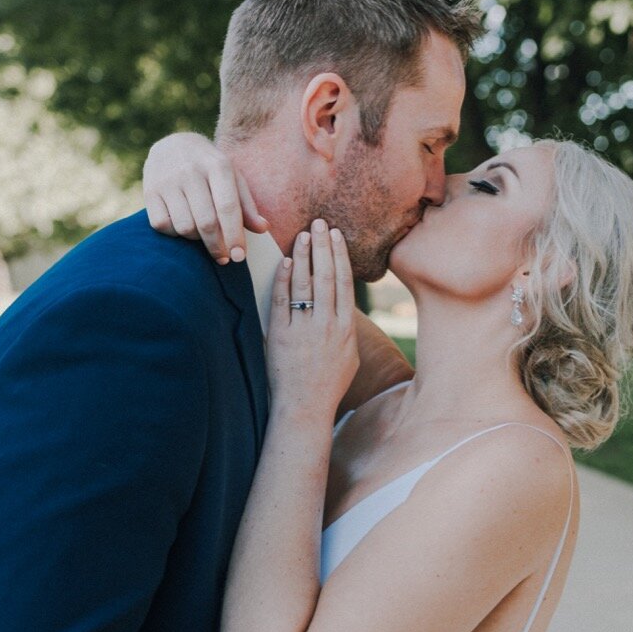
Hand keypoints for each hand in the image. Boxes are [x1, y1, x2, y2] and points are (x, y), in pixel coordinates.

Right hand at [142, 132, 265, 263]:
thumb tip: (263, 229)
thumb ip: (247, 205)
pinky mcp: (149, 190)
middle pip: (206, 222)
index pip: (227, 207)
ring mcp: (167, 180)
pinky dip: (174, 233)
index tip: (239, 257)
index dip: (234, 235)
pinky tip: (182, 227)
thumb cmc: (211, 168)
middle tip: (224, 258)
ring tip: (203, 235)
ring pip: (184, 226)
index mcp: (218, 166)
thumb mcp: (234, 178)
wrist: (174, 143)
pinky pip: (162, 225)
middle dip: (217, 246)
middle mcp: (191, 171)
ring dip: (196, 239)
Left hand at [268, 220, 357, 419]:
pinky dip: (285, 281)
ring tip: (302, 235)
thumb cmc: (329, 383)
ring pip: (306, 285)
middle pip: (326, 277)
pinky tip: (286, 262)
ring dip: (304, 257)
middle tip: (318, 223)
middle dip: (322, 247)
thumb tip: (342, 304)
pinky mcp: (282, 338)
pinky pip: (283, 303)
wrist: (306, 408)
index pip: (343, 283)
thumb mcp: (349, 355)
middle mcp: (328, 326)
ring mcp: (305, 331)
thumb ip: (345, 327)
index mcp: (346, 329)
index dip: (340, 256)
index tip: (335, 235)